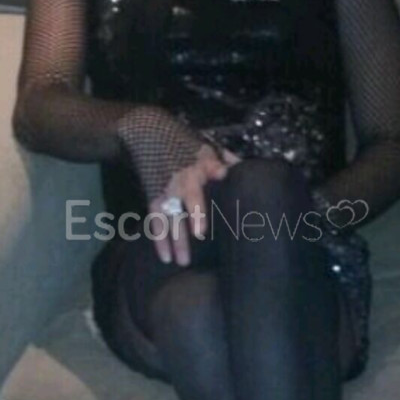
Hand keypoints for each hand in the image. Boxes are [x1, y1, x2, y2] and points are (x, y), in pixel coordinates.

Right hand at [149, 144, 240, 265]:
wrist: (152, 137)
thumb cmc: (188, 149)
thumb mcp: (209, 149)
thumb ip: (227, 161)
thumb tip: (248, 171)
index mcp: (199, 165)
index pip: (205, 174)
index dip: (209, 184)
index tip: (216, 192)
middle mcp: (181, 179)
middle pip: (187, 199)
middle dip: (192, 216)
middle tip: (199, 236)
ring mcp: (166, 191)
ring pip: (170, 217)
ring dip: (175, 240)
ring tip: (183, 262)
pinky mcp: (154, 199)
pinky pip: (155, 222)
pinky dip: (159, 240)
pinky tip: (165, 258)